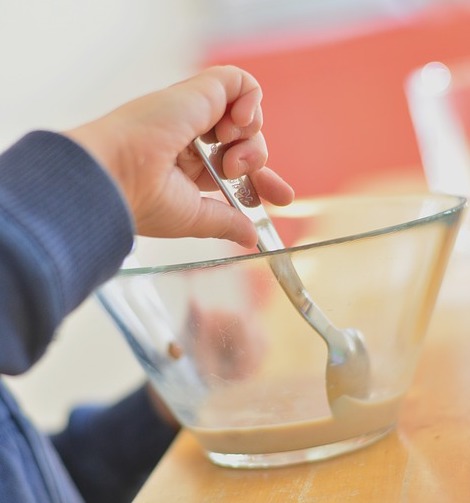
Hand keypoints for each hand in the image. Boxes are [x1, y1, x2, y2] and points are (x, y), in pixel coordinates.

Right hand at [64, 65, 293, 247]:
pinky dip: (251, 101)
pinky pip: (241, 83)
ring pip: (247, 118)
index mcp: (188, 168)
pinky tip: (236, 122)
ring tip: (226, 153)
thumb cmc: (145, 201)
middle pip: (246, 143)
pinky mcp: (199, 91)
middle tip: (235, 171)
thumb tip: (251, 237)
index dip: (262, 181)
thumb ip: (226, 222)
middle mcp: (193, 139)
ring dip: (249, 139)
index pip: (234, 170)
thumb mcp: (194, 219)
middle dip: (256, 162)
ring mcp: (196, 114)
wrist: (117, 175)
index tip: (283, 198)